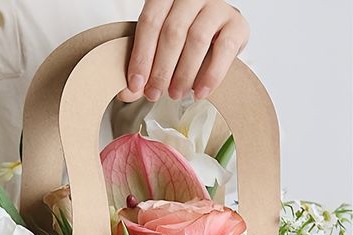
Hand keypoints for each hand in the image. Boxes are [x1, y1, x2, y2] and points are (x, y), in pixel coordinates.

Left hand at [119, 0, 249, 102]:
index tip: (136, 85)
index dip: (141, 56)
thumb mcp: (156, 50)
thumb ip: (142, 68)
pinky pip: (224, 48)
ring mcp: (216, 6)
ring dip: (183, 73)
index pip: (150, 22)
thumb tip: (128, 92)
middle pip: (173, 32)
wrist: (213, 39)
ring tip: (175, 94)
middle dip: (161, 69)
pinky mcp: (237, 23)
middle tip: (154, 94)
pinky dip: (211, 74)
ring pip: (197, 39)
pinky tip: (200, 92)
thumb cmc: (180, 44)